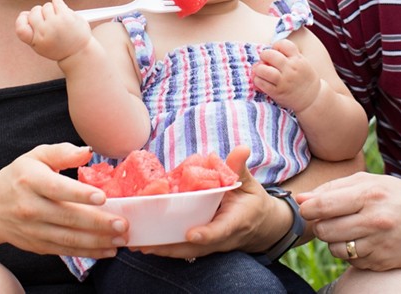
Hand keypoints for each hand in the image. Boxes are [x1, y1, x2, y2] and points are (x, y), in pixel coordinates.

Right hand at [0, 143, 124, 258]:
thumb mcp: (35, 156)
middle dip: (98, 223)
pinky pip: (66, 251)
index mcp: (30, 181)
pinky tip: (107, 250)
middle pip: (67, 217)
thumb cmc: (18, 177)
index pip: (57, 188)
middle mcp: (30, 207)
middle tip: (122, 224)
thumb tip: (87, 151)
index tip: (102, 197)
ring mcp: (34, 230)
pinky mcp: (38, 245)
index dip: (80, 194)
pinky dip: (88, 252)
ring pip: (69, 239)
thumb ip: (61, 152)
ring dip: (97, 241)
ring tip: (120, 239)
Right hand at [15, 0, 91, 61]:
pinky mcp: (66, 17)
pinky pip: (56, 1)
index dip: (22, 20)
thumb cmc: (58, 46)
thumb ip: (31, 30)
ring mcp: (55, 23)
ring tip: (58, 20)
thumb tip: (25, 13)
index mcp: (36, 40)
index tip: (28, 20)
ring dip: (52, 10)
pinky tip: (62, 12)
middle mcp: (44, 32)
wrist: (79, 51)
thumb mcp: (40, 44)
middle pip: (34, 12)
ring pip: (46, 6)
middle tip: (49, 21)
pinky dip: (58, 3)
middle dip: (40, 13)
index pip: (20, 27)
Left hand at [140, 145, 282, 259]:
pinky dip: (165, 249)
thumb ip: (239, 168)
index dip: (207, 234)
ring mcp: (212, 245)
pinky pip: (184, 250)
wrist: (261, 226)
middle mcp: (223, 238)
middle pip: (197, 248)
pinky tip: (145, 244)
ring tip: (140, 245)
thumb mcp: (249, 183)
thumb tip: (242, 149)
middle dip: (172, 247)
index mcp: (236, 221)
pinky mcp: (203, 246)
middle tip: (149, 244)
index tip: (191, 234)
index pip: (221, 230)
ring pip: (187, 252)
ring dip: (163, 250)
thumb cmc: (252, 201)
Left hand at [251, 38, 320, 112]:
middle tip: (264, 60)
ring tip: (260, 70)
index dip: (276, 45)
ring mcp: (284, 81)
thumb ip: (289, 55)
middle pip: (270, 55)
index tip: (275, 51)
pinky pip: (261, 83)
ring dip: (258, 68)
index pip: (284, 44)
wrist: (312, 98)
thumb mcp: (302, 62)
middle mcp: (290, 69)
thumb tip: (269, 52)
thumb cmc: (304, 78)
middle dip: (264, 55)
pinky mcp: (277, 92)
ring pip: (264, 70)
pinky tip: (260, 79)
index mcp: (298, 59)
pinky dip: (257, 80)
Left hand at [297, 172, 400, 271]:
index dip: (308, 208)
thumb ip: (334, 188)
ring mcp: (379, 244)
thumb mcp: (371, 182)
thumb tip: (301, 199)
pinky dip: (350, 252)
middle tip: (329, 219)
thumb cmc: (399, 197)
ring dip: (335, 240)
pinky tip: (363, 241)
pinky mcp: (382, 262)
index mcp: (370, 194)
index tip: (305, 208)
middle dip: (321, 225)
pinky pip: (351, 261)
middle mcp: (375, 220)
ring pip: (335, 249)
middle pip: (325, 230)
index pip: (324, 205)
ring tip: (348, 229)